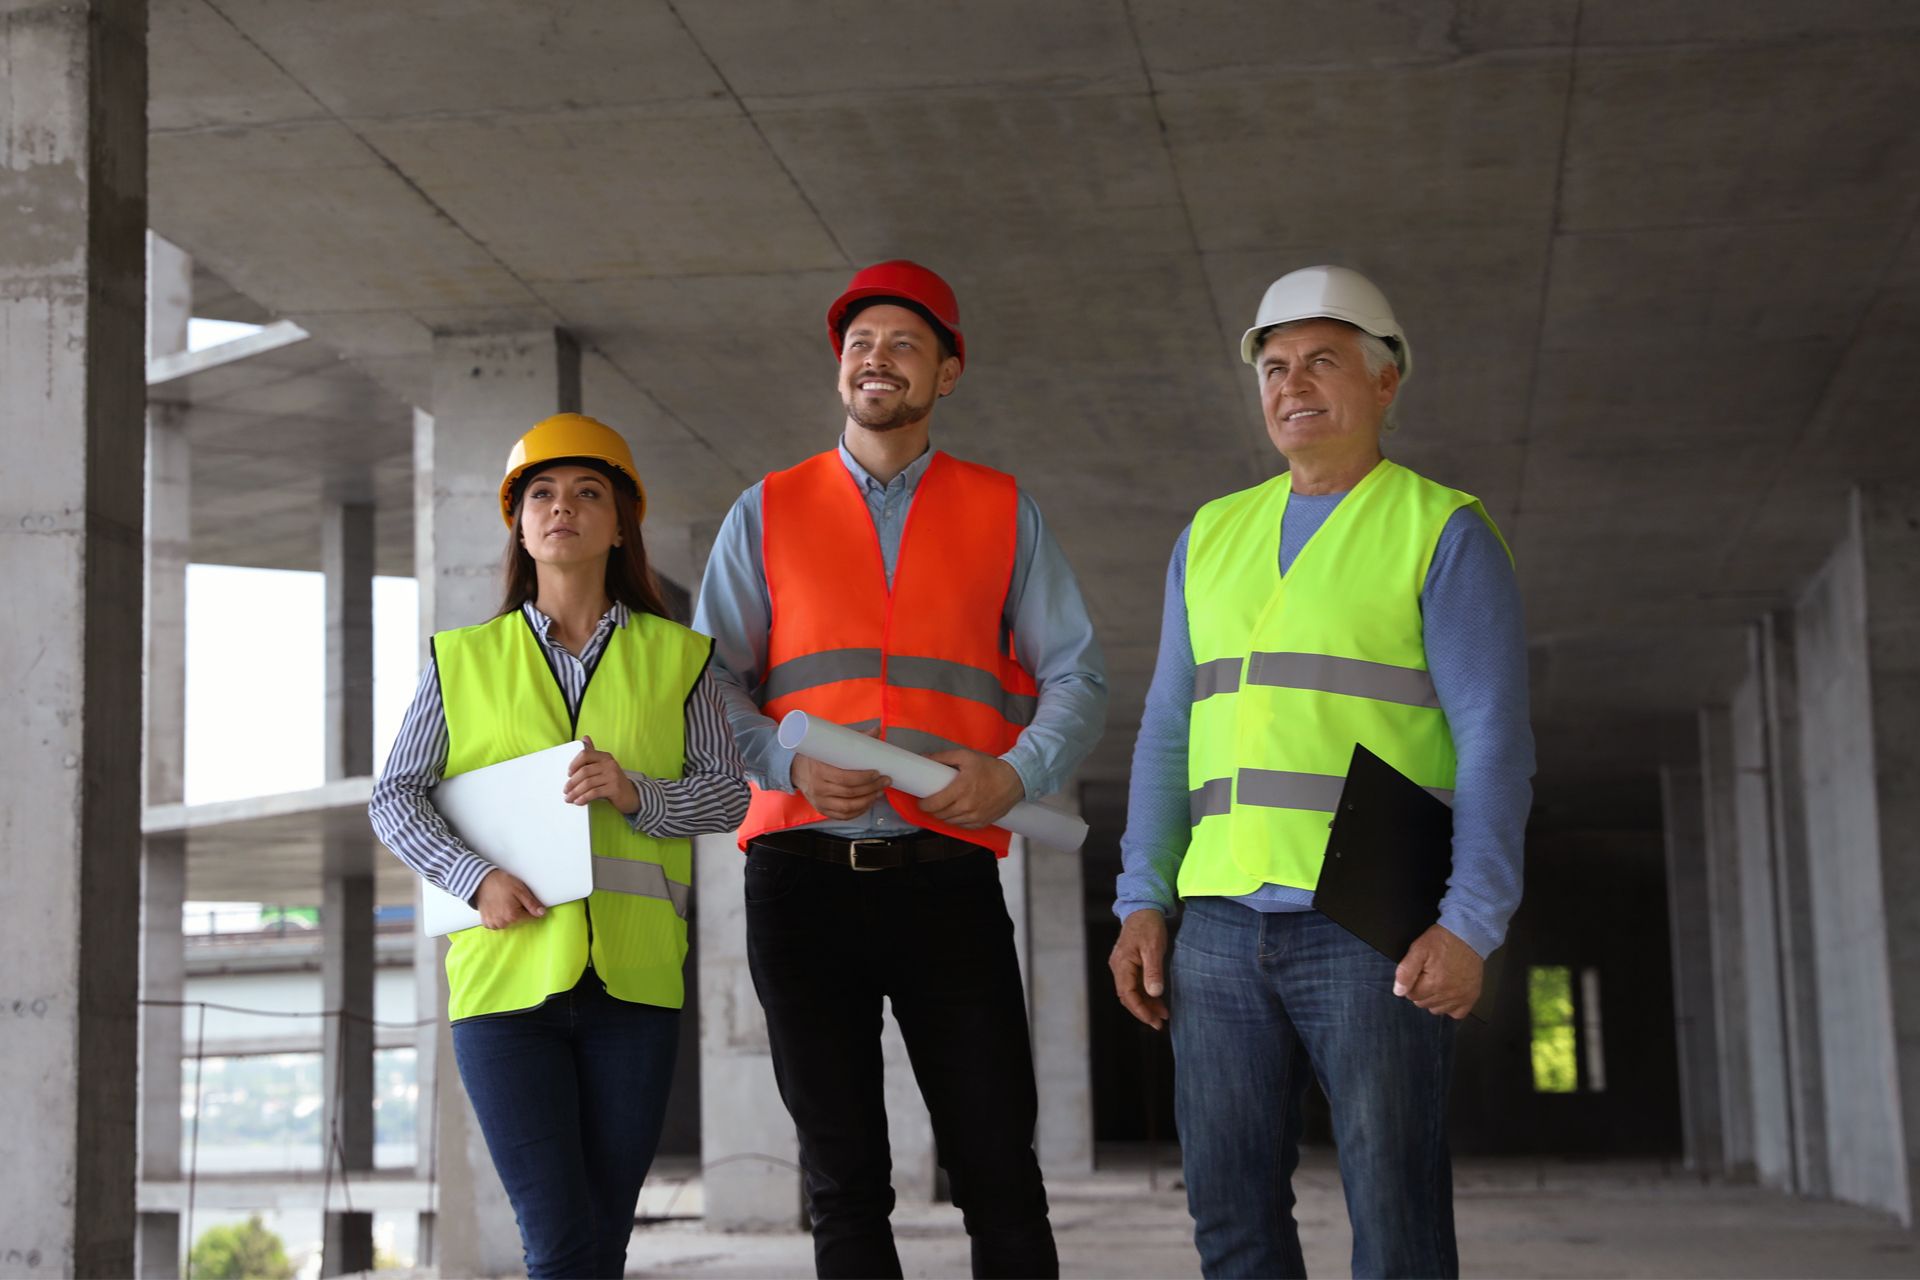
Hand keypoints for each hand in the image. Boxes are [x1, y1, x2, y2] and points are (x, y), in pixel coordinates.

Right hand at [473, 868, 545, 929]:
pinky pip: (498, 924)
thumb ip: (532, 904)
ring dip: (509, 916)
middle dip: (519, 912)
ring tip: (504, 903)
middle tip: (512, 899)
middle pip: (519, 921)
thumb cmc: (502, 884)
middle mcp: (503, 923)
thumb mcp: (521, 890)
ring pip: (509, 924)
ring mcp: (494, 924)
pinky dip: (499, 918)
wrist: (481, 881)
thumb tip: (542, 914)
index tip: (523, 900)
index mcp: (513, 916)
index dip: (529, 908)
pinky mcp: (487, 923)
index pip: (531, 918)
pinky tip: (498, 908)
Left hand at [565, 735, 640, 813]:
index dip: (574, 764)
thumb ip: (593, 754)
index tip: (568, 774)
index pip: (585, 754)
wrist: (631, 795)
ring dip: (576, 792)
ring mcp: (613, 776)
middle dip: (572, 782)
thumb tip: (584, 738)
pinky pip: (594, 793)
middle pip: (584, 771)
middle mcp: (610, 764)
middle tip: (566, 791)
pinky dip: (584, 798)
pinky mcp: (615, 788)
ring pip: (588, 783)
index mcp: (605, 757)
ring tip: (570, 798)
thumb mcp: (604, 766)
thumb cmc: (614, 781)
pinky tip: (579, 801)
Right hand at [793, 729, 889, 820]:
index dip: (863, 777)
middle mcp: (818, 788)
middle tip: (885, 780)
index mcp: (819, 770)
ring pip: (848, 807)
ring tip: (879, 792)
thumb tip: (877, 730)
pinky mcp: (822, 810)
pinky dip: (858, 812)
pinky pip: (842, 816)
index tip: (877, 772)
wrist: (796, 769)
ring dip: (868, 801)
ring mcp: (819, 802)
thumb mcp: (831, 744)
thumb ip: (854, 738)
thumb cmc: (816, 755)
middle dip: (871, 788)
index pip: (844, 778)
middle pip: (849, 793)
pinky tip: (868, 803)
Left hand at [919, 749, 1024, 827]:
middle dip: (932, 810)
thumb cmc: (990, 767)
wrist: (1015, 779)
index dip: (923, 804)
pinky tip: (957, 813)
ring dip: (944, 816)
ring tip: (943, 807)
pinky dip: (957, 821)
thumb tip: (925, 758)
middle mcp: (967, 806)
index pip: (934, 804)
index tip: (921, 801)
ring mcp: (975, 816)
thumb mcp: (966, 756)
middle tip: (931, 802)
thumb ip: (943, 757)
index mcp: (961, 789)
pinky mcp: (982, 822)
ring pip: (950, 822)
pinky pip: (963, 826)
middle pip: (940, 815)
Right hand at [1109, 909, 1169, 1030]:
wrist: (1143, 908)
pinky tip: (1158, 1000)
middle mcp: (1119, 968)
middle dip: (1143, 1011)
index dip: (1140, 1010)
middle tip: (1160, 1023)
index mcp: (1122, 965)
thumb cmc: (1148, 925)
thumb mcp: (1153, 948)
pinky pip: (1135, 984)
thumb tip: (1154, 993)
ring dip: (1146, 1004)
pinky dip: (1146, 994)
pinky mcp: (1130, 964)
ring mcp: (1123, 966)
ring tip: (1163, 1014)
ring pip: (1132, 992)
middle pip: (1128, 996)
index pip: (1127, 994)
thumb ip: (1153, 971)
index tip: (1153, 1020)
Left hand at [1393, 923, 1482, 1018]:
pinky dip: (1451, 1006)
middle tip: (1429, 974)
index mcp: (1434, 982)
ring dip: (1434, 999)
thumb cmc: (1444, 940)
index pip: (1411, 995)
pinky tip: (1449, 992)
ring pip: (1437, 1010)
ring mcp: (1461, 997)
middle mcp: (1449, 993)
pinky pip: (1456, 1013)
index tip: (1419, 973)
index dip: (1412, 983)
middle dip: (1422, 991)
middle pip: (1423, 1003)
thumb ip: (1405, 971)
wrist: (1468, 935)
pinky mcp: (1471, 997)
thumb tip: (1399, 991)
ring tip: (1439, 981)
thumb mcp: (1418, 949)